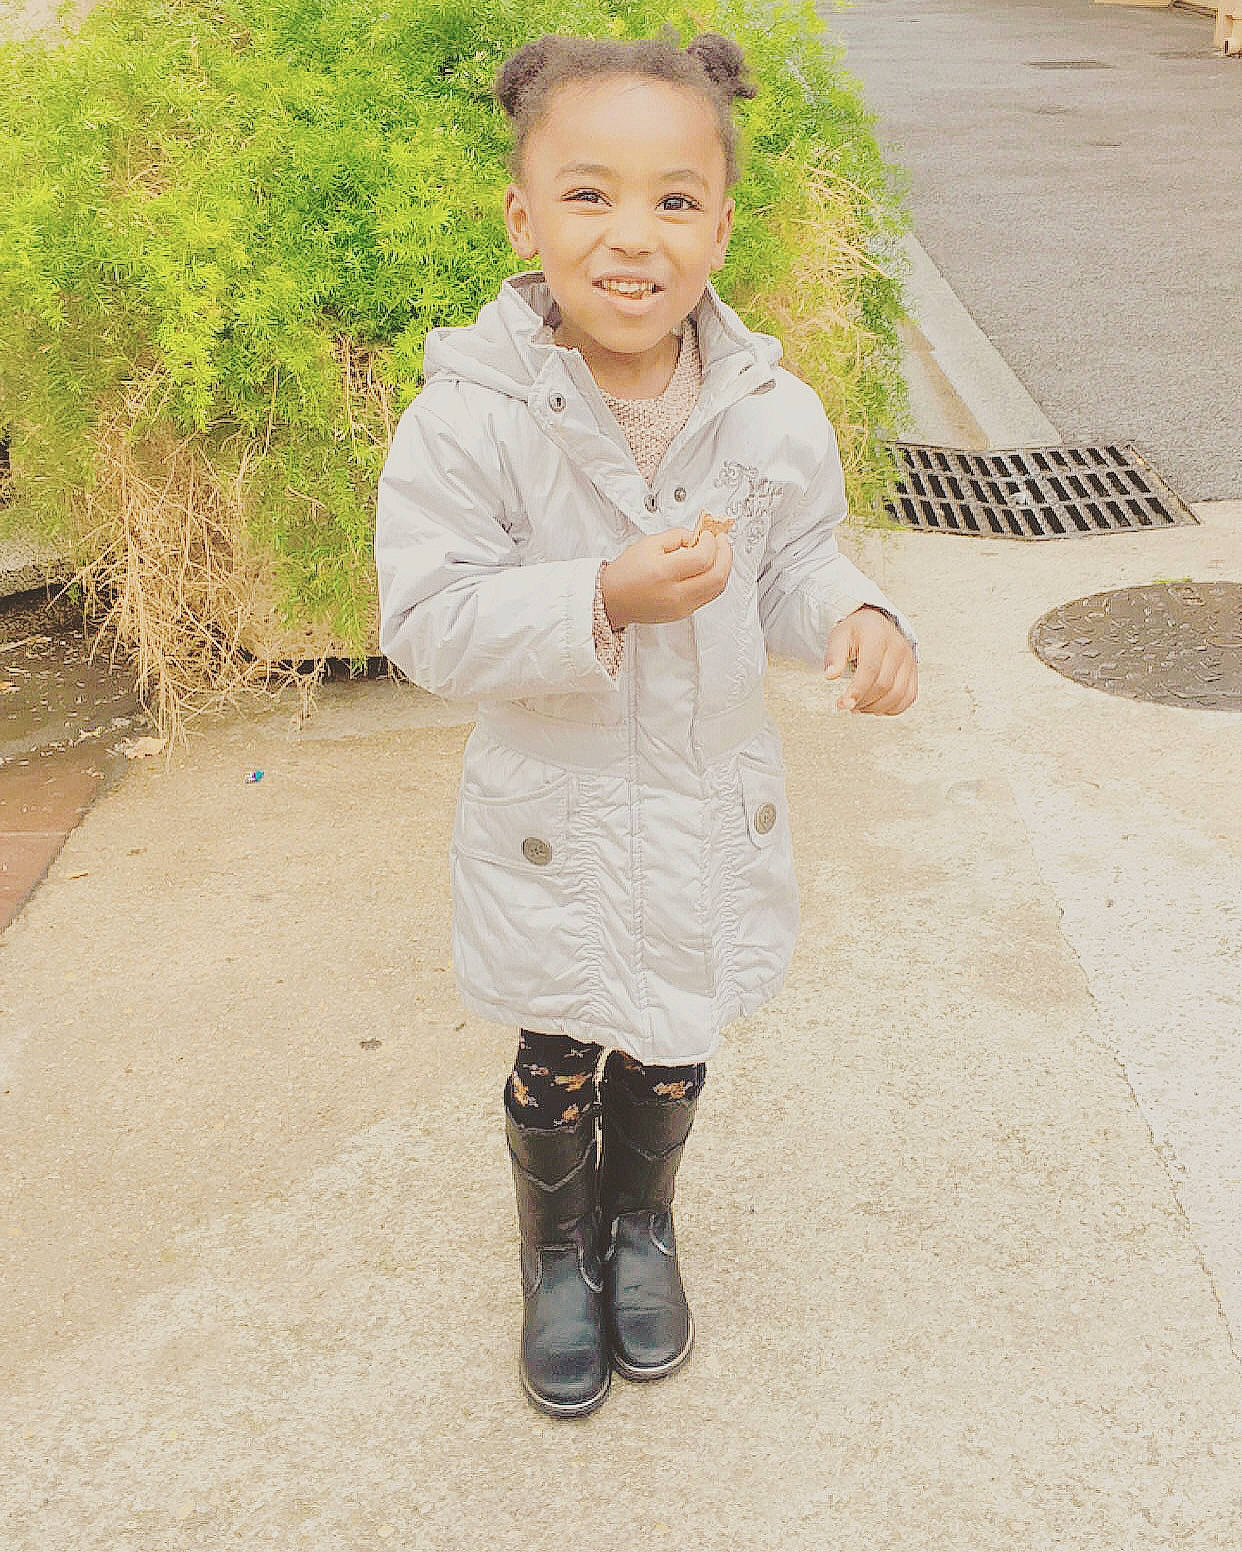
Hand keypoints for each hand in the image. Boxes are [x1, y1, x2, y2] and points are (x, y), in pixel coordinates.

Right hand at [600, 527, 732, 627]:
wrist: (613, 599)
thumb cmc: (626, 573)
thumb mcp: (649, 544)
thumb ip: (677, 536)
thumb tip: (698, 536)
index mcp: (664, 573)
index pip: (703, 558)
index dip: (711, 542)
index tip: (707, 534)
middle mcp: (675, 594)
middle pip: (717, 576)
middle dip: (726, 554)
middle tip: (722, 541)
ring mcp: (682, 607)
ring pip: (718, 588)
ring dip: (724, 567)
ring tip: (718, 552)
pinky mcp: (684, 613)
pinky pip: (710, 596)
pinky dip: (715, 579)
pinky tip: (710, 567)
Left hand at [824, 607, 917, 714]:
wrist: (875, 625)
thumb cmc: (856, 633)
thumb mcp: (839, 637)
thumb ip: (834, 656)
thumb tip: (830, 675)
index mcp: (878, 637)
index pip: (870, 670)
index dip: (856, 691)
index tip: (842, 705)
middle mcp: (898, 648)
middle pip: (884, 685)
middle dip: (863, 701)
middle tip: (847, 705)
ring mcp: (909, 661)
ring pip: (898, 695)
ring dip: (876, 708)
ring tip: (859, 706)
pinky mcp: (913, 672)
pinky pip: (909, 697)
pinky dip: (892, 708)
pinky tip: (876, 707)